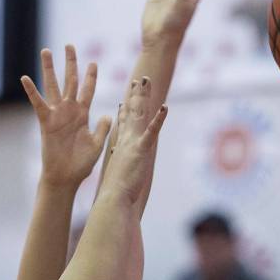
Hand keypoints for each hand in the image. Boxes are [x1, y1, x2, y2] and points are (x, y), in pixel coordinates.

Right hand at [21, 45, 111, 189]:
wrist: (65, 177)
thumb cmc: (81, 164)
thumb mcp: (97, 145)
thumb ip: (103, 129)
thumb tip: (108, 115)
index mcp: (83, 115)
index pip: (88, 90)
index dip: (90, 76)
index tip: (93, 62)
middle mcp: (69, 111)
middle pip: (70, 81)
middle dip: (71, 63)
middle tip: (69, 45)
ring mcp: (57, 115)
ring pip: (53, 86)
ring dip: (50, 69)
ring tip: (46, 51)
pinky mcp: (46, 122)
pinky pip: (38, 104)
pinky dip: (31, 91)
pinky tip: (25, 77)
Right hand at [102, 76, 167, 203]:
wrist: (114, 199)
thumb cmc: (116, 195)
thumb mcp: (119, 179)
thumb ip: (121, 172)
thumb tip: (120, 175)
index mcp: (120, 147)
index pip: (122, 125)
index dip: (124, 112)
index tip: (125, 100)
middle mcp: (125, 141)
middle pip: (131, 113)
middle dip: (135, 95)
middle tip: (139, 79)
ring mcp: (133, 143)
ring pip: (139, 114)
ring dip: (143, 97)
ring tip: (147, 80)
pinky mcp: (141, 149)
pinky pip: (152, 131)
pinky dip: (159, 119)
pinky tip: (165, 107)